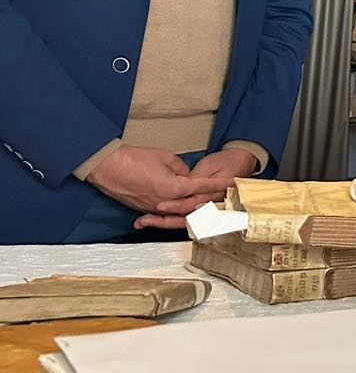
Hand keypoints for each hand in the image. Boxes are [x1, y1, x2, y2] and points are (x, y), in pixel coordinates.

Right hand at [86, 145, 234, 228]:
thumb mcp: (165, 157)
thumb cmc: (134, 159)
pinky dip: (176, 214)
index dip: (219, 185)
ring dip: (196, 210)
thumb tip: (187, 175)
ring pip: (181, 213)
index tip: (232, 183)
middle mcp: (167, 202)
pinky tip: (185, 213)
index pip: (204, 187)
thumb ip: (182, 168)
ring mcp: (155, 208)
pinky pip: (165, 215)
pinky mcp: (144, 209)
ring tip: (211, 207)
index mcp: (175, 188)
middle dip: (212, 200)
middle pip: (195, 205)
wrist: (106, 167)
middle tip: (225, 197)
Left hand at [134, 148, 258, 230]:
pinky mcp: (202, 208)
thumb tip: (180, 184)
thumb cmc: (228, 162)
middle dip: (164, 220)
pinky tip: (152, 220)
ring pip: (183, 221)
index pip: (192, 204)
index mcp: (213, 194)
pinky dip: (168, 220)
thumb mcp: (210, 165)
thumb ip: (193, 177)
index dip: (175, 206)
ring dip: (163, 222)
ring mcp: (207, 208)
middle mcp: (210, 204)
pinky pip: (184, 218)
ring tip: (144, 222)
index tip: (159, 206)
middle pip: (185, 218)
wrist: (243, 162)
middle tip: (146, 219)